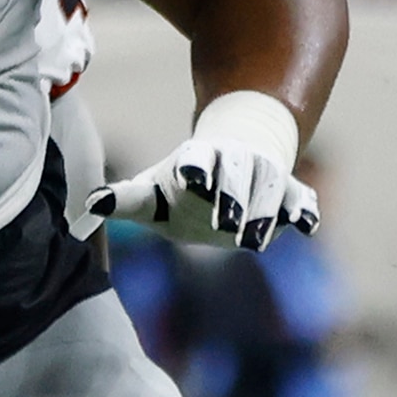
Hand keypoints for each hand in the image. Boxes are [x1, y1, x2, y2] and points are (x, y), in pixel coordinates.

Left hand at [88, 92, 318, 251]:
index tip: (190, 176)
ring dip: (265, 210)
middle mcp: (233, 161)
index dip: (193, 166)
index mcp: (196, 159)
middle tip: (226, 224)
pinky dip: (303, 209)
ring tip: (257, 240)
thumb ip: (127, 200)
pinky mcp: (287, 189)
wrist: (233, 156)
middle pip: (234, 173)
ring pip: (269, 185)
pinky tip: (304, 227)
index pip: (194, 158)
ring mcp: (262, 172)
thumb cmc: (182, 183)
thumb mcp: (152, 191)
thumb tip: (93, 205)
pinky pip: (300, 196)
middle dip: (232, 195)